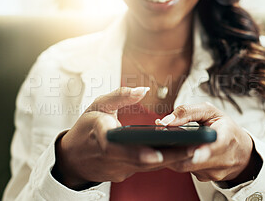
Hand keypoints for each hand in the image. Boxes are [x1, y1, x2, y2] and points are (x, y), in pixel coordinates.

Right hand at [52, 87, 193, 189]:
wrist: (71, 157)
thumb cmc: (85, 128)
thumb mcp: (98, 106)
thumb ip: (120, 96)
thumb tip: (143, 90)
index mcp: (100, 134)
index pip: (116, 147)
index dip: (137, 153)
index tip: (156, 154)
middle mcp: (109, 156)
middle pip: (141, 160)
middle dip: (167, 156)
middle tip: (192, 149)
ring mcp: (116, 168)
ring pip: (146, 167)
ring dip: (169, 160)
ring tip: (193, 150)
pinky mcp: (122, 174)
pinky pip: (144, 169)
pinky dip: (159, 162)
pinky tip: (178, 154)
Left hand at [155, 102, 262, 185]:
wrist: (242, 152)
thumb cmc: (226, 129)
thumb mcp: (211, 112)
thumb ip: (188, 112)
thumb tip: (166, 121)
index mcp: (227, 138)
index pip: (217, 146)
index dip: (203, 150)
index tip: (191, 148)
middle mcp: (223, 159)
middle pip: (193, 159)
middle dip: (175, 150)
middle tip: (161, 138)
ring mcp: (214, 172)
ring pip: (185, 165)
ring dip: (174, 153)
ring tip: (167, 140)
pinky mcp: (205, 178)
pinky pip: (186, 169)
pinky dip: (179, 159)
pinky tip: (176, 149)